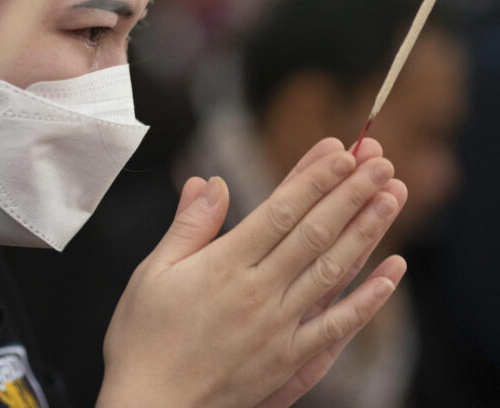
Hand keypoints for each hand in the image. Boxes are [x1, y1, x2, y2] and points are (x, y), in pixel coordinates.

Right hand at [98, 138, 406, 407]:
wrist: (152, 407)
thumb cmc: (143, 338)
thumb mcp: (152, 273)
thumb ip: (188, 227)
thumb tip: (210, 183)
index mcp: (222, 266)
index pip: (279, 211)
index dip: (313, 178)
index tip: (341, 151)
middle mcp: (257, 292)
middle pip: (314, 233)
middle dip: (351, 193)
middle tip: (380, 160)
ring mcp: (277, 327)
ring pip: (332, 271)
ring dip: (367, 231)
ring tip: (392, 198)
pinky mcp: (288, 359)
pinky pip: (336, 326)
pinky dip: (367, 299)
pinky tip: (391, 273)